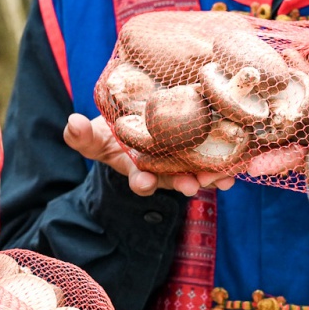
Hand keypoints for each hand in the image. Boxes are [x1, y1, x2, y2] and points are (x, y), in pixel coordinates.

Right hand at [64, 114, 233, 197]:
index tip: (144, 181)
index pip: (138, 178)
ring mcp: (181, 164)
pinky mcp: (199, 152)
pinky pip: (214, 160)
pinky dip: (226, 164)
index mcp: (135, 167)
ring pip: (197, 172)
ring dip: (210, 177)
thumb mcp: (92, 136)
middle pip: (173, 179)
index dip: (142, 181)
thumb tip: (70, 123)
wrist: (135, 126)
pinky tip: (238, 165)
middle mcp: (161, 170)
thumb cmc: (111, 135)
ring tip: (222, 179)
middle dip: (182, 183)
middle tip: (191, 186)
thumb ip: (80, 135)